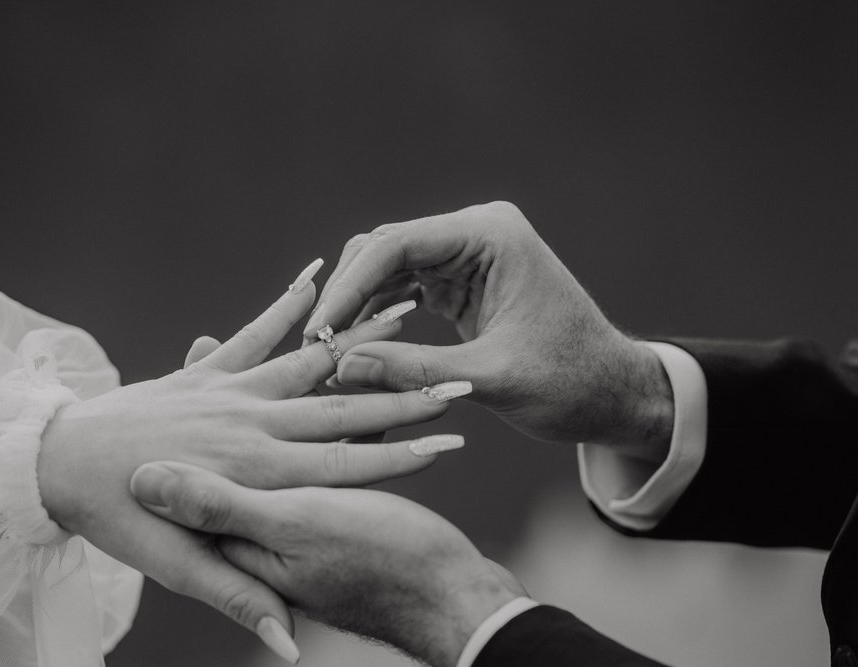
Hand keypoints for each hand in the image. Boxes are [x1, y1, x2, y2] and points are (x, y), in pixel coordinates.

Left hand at [36, 259, 464, 656]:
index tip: (454, 438)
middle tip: (452, 373)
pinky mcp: (214, 377)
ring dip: (361, 337)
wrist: (58, 466)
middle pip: (345, 405)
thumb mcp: (181, 570)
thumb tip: (285, 645)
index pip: (351, 462)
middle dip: (404, 391)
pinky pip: (259, 334)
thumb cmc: (116, 524)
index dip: (407, 452)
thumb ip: (241, 595)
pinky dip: (286, 306)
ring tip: (404, 307)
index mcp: (260, 476)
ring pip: (312, 361)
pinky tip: (314, 277)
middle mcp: (254, 429)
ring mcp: (234, 397)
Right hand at [304, 202, 673, 455]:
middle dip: (347, 295)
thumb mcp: (490, 379)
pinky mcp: (462, 280)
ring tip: (329, 349)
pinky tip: (356, 344)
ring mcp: (468, 253)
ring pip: (387, 267)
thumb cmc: (570, 382)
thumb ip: (414, 371)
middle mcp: (476, 233)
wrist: (613, 392)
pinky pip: (403, 286)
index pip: (398, 244)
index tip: (318, 328)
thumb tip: (340, 365)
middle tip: (316, 345)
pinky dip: (377, 312)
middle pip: (385, 249)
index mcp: (491, 236)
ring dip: (358, 305)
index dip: (349, 285)